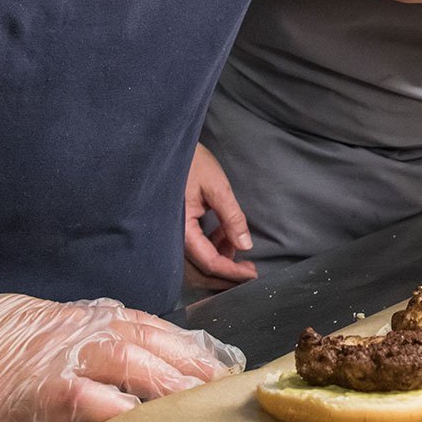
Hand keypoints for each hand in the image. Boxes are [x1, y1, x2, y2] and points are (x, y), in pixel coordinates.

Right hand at [0, 294, 244, 421]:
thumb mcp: (31, 323)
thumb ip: (70, 330)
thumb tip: (99, 337)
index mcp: (78, 316)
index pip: (146, 323)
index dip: (185, 340)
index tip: (214, 355)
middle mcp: (81, 329)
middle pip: (155, 340)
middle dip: (196, 361)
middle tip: (227, 380)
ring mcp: (65, 357)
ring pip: (137, 363)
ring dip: (176, 382)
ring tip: (205, 400)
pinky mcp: (46, 389)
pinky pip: (97, 400)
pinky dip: (127, 410)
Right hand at [184, 143, 256, 289]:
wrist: (169, 147)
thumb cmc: (191, 162)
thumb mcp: (217, 187)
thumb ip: (231, 218)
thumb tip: (245, 246)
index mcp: (181, 228)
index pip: (209, 262)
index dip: (232, 271)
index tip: (251, 274)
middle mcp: (172, 236)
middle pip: (199, 272)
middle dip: (225, 275)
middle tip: (248, 270)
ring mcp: (172, 233)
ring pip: (194, 265)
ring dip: (218, 261)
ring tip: (235, 243)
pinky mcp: (175, 228)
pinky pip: (191, 251)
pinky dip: (209, 249)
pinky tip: (222, 235)